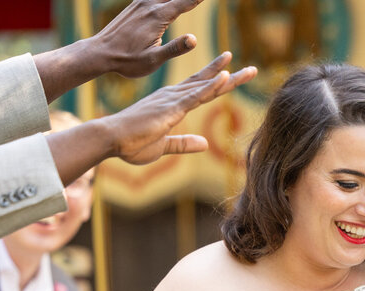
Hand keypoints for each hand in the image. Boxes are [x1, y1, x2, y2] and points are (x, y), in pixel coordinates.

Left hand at [91, 0, 203, 78]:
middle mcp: (149, 5)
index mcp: (157, 17)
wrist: (100, 53)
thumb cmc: (127, 61)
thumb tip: (194, 39)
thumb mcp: (153, 60)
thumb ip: (174, 49)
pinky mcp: (135, 5)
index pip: (185, 2)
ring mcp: (141, 3)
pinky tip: (167, 1)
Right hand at [102, 52, 255, 164]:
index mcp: (173, 105)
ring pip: (206, 86)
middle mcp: (174, 97)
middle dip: (231, 77)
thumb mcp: (165, 146)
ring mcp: (172, 100)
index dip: (218, 83)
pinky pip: (194, 95)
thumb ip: (184, 144)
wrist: (111, 140)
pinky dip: (210, 86)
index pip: (201, 91)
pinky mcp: (170, 108)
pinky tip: (224, 77)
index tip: (234, 74)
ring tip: (248, 70)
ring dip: (228, 78)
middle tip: (253, 71)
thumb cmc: (132, 143)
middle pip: (208, 84)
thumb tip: (205, 145)